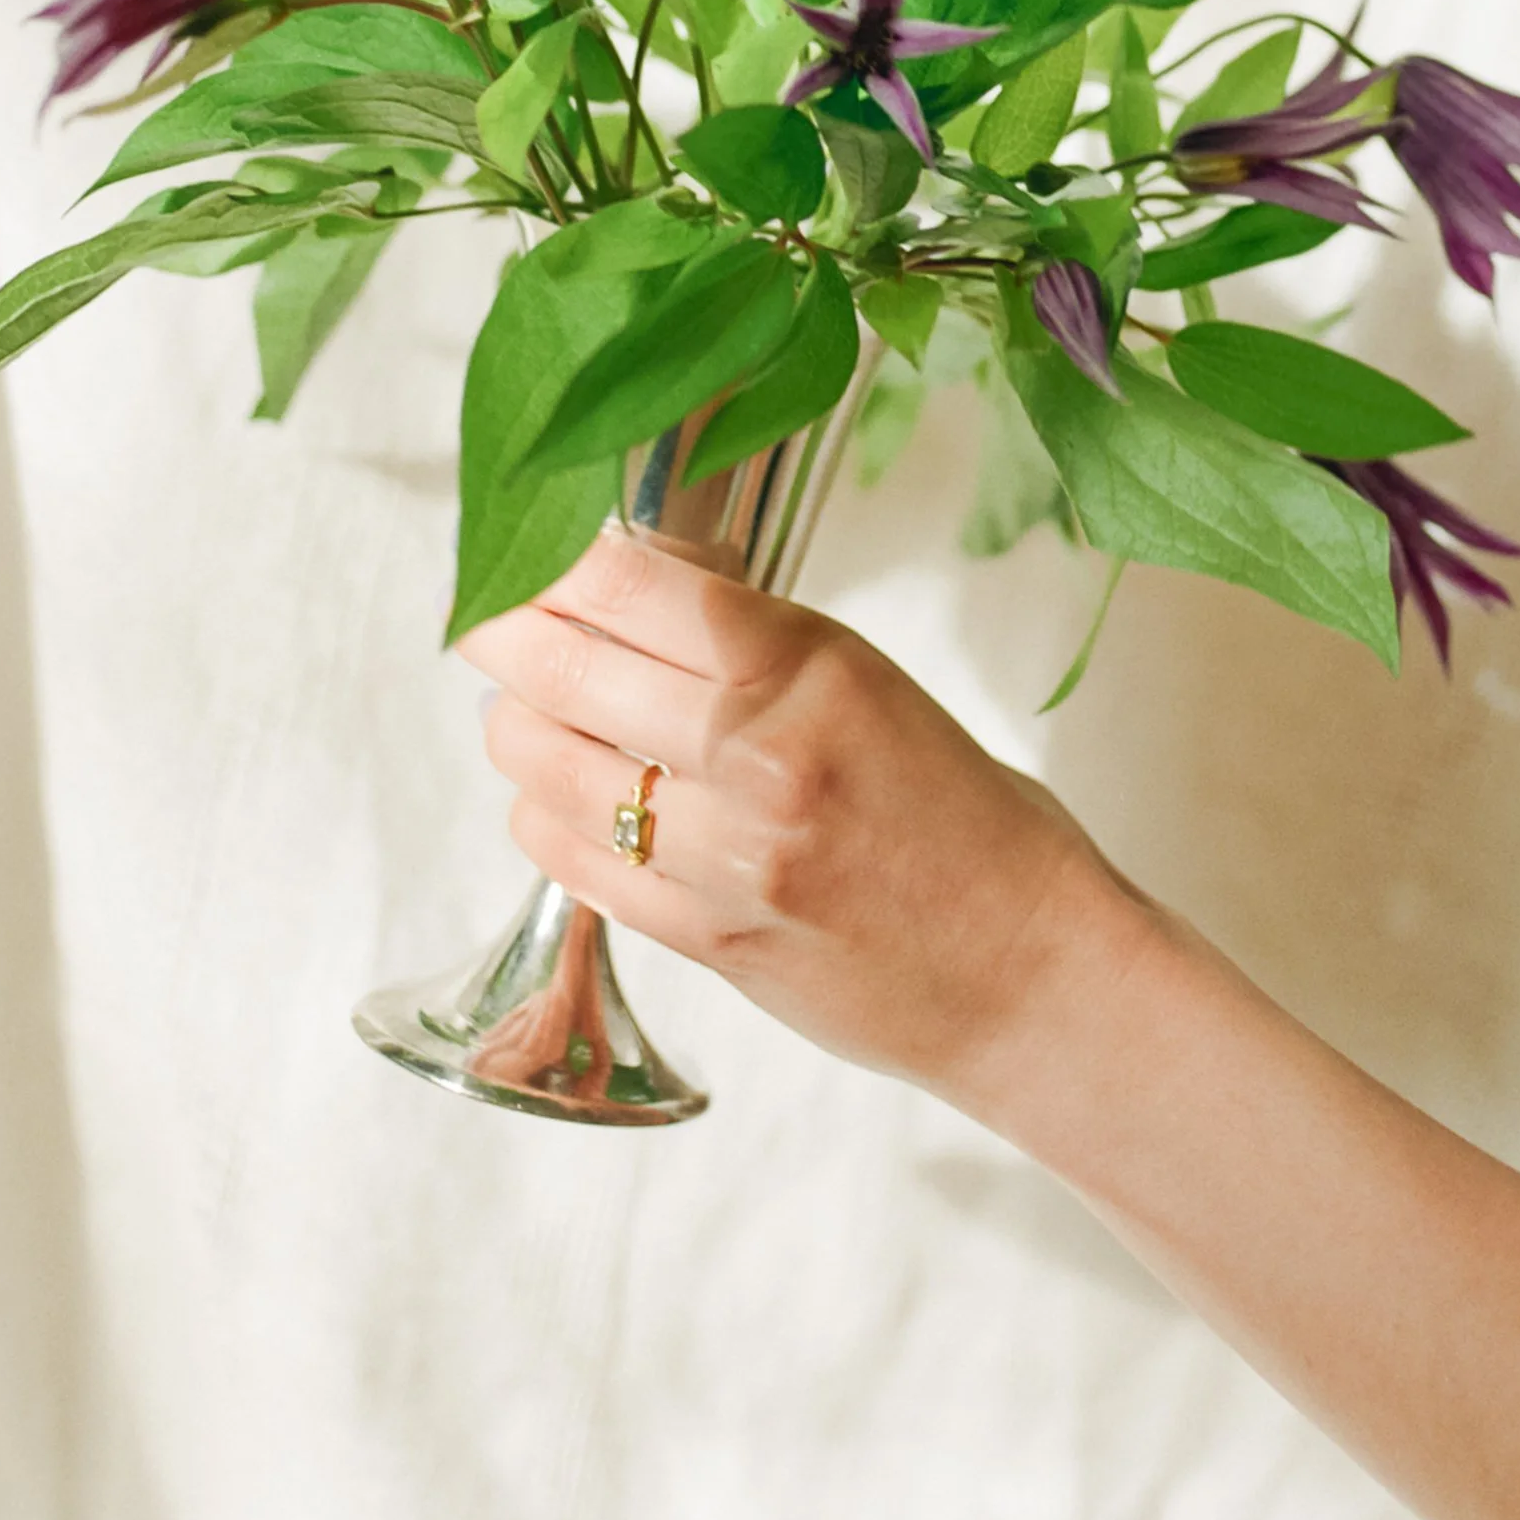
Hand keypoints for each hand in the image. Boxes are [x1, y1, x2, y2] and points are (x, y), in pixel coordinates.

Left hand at [455, 527, 1143, 1101]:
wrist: (1036, 971)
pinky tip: (556, 801)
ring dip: (513, 730)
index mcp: (808, 667)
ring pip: (548, 768)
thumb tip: (628, 585)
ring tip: (519, 712)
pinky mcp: (709, 940)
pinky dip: (546, 820)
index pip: (627, 584)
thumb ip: (752, 643)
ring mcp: (728, 856)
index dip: (546, 561)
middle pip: (564, 669)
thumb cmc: (970, 818)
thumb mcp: (872, 685)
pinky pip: (577, 863)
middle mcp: (759, 754)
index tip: (519, 548)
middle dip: (499, 633)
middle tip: (483, 618)